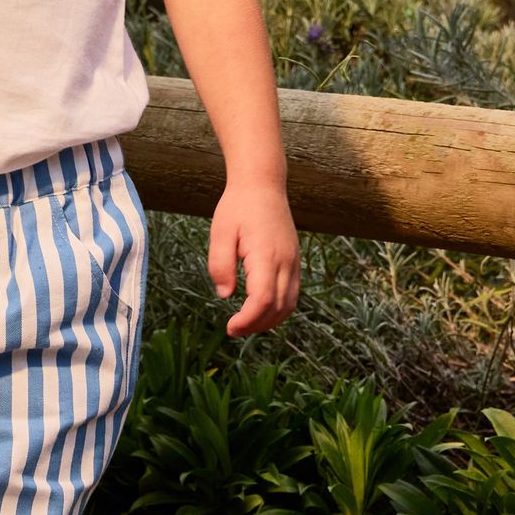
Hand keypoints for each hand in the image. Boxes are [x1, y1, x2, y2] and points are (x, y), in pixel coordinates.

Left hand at [209, 180, 300, 336]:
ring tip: (246, 324)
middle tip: (233, 330)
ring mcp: (294, 262)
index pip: (262, 300)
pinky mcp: (295, 261)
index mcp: (266, 255)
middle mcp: (286, 262)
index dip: (248, 320)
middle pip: (278, 308)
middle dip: (257, 325)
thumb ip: (220, 264)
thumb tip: (224, 295)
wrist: (262, 185)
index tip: (229, 327)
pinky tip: (260, 310)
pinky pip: (292, 293)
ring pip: (289, 304)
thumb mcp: (220, 232)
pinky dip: (278, 309)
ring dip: (269, 321)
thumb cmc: (237, 207)